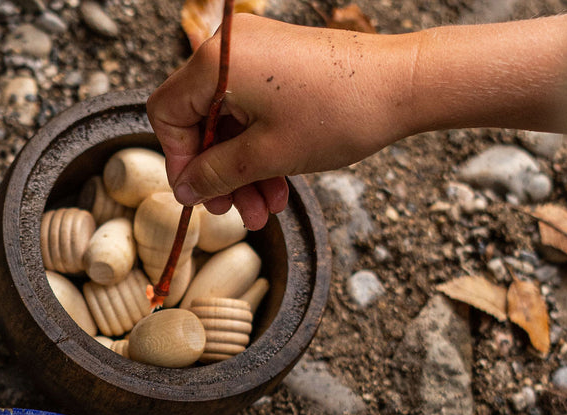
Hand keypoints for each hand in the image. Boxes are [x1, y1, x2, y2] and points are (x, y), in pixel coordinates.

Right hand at [145, 15, 414, 227]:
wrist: (400, 86)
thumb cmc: (336, 113)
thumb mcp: (265, 157)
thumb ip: (214, 174)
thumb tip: (184, 189)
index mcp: (215, 64)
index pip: (166, 114)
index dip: (179, 160)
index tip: (199, 194)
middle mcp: (230, 51)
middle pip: (198, 121)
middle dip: (217, 173)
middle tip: (234, 210)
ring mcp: (257, 56)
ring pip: (229, 124)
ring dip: (243, 171)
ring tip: (265, 208)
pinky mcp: (280, 65)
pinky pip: (253, 113)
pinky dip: (261, 150)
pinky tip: (279, 186)